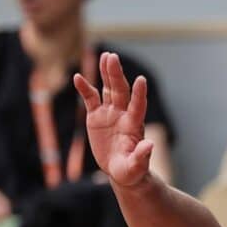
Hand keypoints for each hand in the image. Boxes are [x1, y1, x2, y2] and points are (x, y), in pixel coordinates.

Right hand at [73, 52, 152, 187]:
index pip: (138, 106)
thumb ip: (141, 156)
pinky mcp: (96, 116)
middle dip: (116, 75)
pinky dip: (84, 88)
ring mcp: (110, 113)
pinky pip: (90, 99)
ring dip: (106, 73)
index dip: (139, 94)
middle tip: (112, 57)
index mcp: (134, 125)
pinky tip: (77, 77)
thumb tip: (149, 144)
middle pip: (121, 91)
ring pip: (108, 89)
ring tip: (106, 56)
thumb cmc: (132, 171)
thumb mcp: (136, 167)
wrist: (121, 170)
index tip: (141, 80)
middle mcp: (123, 114)